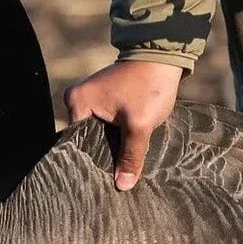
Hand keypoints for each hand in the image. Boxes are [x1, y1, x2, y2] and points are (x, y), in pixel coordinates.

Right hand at [64, 60, 182, 190]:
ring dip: (114, 147)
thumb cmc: (148, 86)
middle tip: (117, 180)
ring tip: (124, 169)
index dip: (93, 162)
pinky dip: (120, 137)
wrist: (165, 58)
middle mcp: (79, 99)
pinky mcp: (108, 100)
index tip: (103, 182)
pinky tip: (129, 152)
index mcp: (77, 102)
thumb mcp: (139, 124)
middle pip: (89, 140)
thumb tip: (122, 185)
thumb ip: (130, 155)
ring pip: (102, 134)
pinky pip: (109, 126)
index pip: (79, 144)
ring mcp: (93, 99)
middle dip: (105, 157)